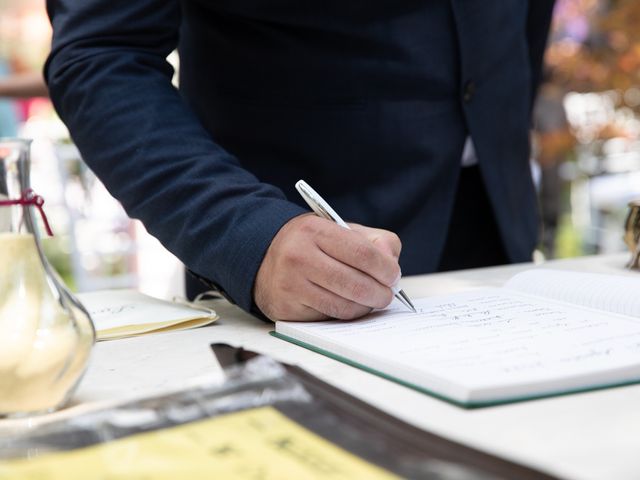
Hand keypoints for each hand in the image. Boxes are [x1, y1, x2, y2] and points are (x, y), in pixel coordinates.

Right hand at [254, 214, 401, 320]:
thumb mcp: (340, 230)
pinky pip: (329, 316)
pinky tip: (350, 305)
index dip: (386, 269)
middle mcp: (299, 256)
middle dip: (380, 294)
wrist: (264, 256)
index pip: (363, 253)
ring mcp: (290, 284)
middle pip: (356, 284)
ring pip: (344, 305)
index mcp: (315, 230)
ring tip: (371, 301)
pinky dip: (346, 314)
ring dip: (366, 307)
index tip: (393, 276)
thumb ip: (373, 240)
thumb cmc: (311, 244)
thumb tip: (391, 263)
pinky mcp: (286, 307)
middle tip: (387, 295)